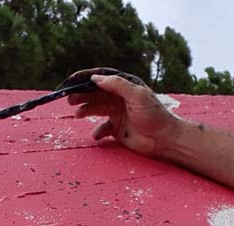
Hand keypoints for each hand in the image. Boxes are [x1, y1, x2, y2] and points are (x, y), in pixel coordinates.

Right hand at [65, 68, 180, 157]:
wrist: (164, 139)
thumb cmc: (154, 115)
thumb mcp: (137, 96)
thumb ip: (117, 85)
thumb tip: (96, 78)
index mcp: (125, 86)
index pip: (102, 78)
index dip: (85, 78)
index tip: (71, 80)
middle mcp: (119, 98)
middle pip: (95, 93)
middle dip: (81, 95)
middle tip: (69, 99)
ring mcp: (117, 113)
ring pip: (95, 109)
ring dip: (85, 110)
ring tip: (77, 114)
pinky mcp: (117, 129)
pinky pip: (102, 128)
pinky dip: (97, 131)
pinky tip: (96, 135)